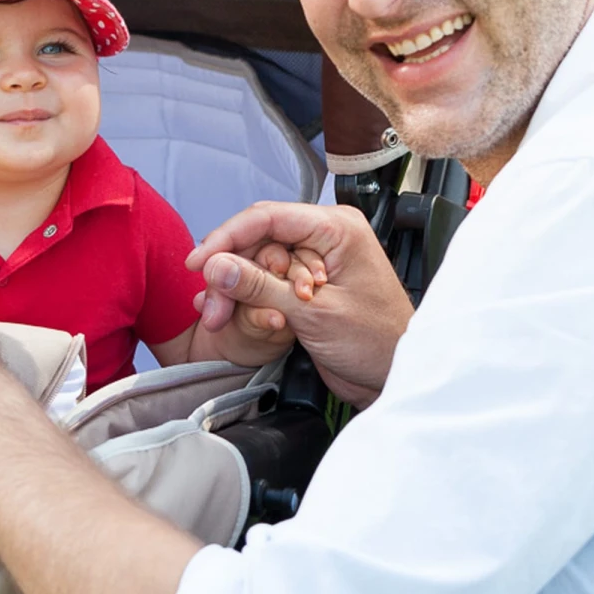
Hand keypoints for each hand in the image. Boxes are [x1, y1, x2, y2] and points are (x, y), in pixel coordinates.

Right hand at [188, 202, 413, 403]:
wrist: (396, 377)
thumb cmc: (378, 342)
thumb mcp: (312, 313)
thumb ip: (260, 286)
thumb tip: (216, 266)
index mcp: (336, 227)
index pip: (268, 216)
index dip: (227, 237)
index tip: (198, 262)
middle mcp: (325, 236)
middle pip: (259, 239)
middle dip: (230, 271)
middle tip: (210, 304)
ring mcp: (317, 259)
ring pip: (259, 261)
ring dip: (236, 288)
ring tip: (217, 315)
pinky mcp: (308, 284)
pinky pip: (269, 280)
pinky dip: (249, 296)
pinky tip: (230, 311)